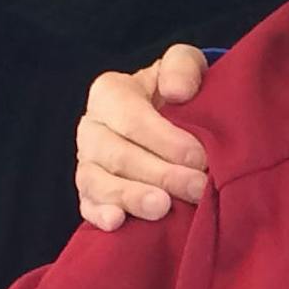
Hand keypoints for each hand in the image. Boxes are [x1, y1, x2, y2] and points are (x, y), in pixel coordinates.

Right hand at [74, 46, 210, 229]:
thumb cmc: (178, 91)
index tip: (200, 157)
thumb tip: (177, 91)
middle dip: (160, 174)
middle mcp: (92, 128)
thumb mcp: (183, 66)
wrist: (171, 117)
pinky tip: (118, 223)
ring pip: (98, 182)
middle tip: (197, 188)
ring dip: (131, 197)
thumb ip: (182, 66)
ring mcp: (87, 163)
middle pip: (117, 155)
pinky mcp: (90, 194)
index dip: (165, 140)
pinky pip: (88, 206)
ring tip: (162, 208)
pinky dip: (100, 216)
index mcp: (109, 93)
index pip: (131, 118)